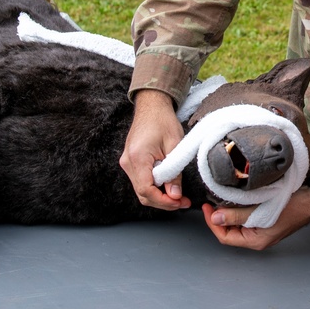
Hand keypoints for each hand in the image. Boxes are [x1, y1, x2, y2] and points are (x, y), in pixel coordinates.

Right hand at [120, 89, 189, 210]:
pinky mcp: (130, 162)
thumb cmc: (163, 121)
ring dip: (159, 196)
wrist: (151, 106)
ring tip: (178, 196)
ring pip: (141, 190)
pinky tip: (167, 186)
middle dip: (163, 202)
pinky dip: (154, 187)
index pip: (146, 190)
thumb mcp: (174, 146)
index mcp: (137, 157)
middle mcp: (127, 162)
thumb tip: (175, 195)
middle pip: (143, 194)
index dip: (164, 201)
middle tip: (183, 202)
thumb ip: (174, 173)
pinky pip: (141, 181)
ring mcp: (127, 162)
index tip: (179, 202)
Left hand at [202, 186, 309, 250]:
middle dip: (218, 217)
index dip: (212, 223)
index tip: (206, 208)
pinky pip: (245, 217)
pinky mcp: (263, 219)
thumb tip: (215, 219)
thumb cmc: (292, 207)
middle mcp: (256, 237)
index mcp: (255, 240)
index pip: (225, 237)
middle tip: (212, 201)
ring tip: (221, 199)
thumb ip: (237, 215)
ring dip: (227, 212)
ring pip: (236, 223)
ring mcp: (260, 229)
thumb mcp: (261, 211)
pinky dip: (237, 208)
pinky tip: (234, 198)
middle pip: (229, 231)